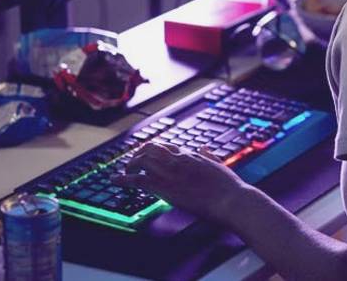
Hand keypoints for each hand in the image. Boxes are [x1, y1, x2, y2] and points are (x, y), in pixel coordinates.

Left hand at [112, 142, 248, 223]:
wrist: (230, 199)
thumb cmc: (228, 187)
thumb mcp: (219, 165)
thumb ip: (209, 156)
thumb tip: (204, 148)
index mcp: (191, 155)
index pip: (167, 147)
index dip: (154, 151)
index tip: (148, 156)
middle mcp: (178, 159)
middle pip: (151, 148)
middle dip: (139, 154)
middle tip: (133, 164)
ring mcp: (171, 172)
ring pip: (142, 160)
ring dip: (130, 165)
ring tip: (124, 173)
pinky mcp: (165, 188)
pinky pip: (139, 180)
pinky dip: (124, 179)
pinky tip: (115, 181)